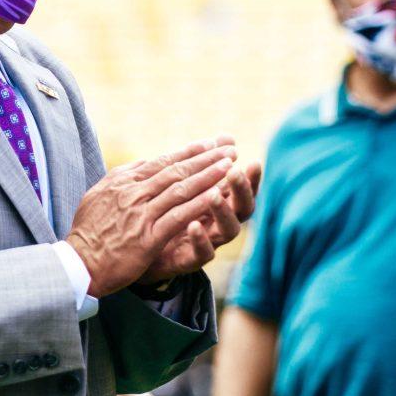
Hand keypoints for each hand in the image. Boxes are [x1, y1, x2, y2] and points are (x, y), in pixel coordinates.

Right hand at [68, 139, 235, 297]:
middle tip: (229, 148)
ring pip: (180, 189)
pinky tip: (217, 195)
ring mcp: (140, 214)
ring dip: (208, 175)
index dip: (188, 151)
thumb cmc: (89, 231)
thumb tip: (142, 164)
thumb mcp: (99, 195)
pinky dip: (199, 204)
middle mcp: (133, 192)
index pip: (161, 161)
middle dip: (205, 158)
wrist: (78, 263)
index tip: (209, 143)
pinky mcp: (147, 237)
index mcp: (122, 181)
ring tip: (229, 165)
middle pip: (175, 170)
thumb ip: (122, 179)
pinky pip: (178, 216)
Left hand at [138, 162, 260, 284]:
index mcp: (220, 202)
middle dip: (241, 190)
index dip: (251, 178)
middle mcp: (218, 222)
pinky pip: (201, 254)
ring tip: (213, 194)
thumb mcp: (186, 183)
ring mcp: (207, 242)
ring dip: (222, 211)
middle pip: (242, 209)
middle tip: (234, 172)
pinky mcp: (189, 260)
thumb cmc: (168, 211)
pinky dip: (200, 240)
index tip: (254, 162)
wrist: (140, 246)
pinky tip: (193, 225)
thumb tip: (227, 136)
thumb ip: (206, 163)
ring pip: (227, 230)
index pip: (242, 190)